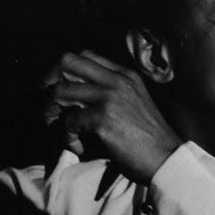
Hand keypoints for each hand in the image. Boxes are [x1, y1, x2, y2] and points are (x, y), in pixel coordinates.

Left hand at [42, 50, 181, 184]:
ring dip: (54, 113)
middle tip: (49, 102)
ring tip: (62, 130)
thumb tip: (75, 95)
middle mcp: (117, 80)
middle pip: (67, 62)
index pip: (84, 55)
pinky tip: (78, 146)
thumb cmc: (149, 138)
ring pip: (61, 92)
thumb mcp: (135, 103)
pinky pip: (69, 121)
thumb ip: (112, 92)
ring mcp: (110, 97)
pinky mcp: (103, 118)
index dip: (64, 69)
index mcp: (124, 75)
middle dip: (50, 80)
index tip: (57, 86)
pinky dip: (68, 137)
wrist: (166, 159)